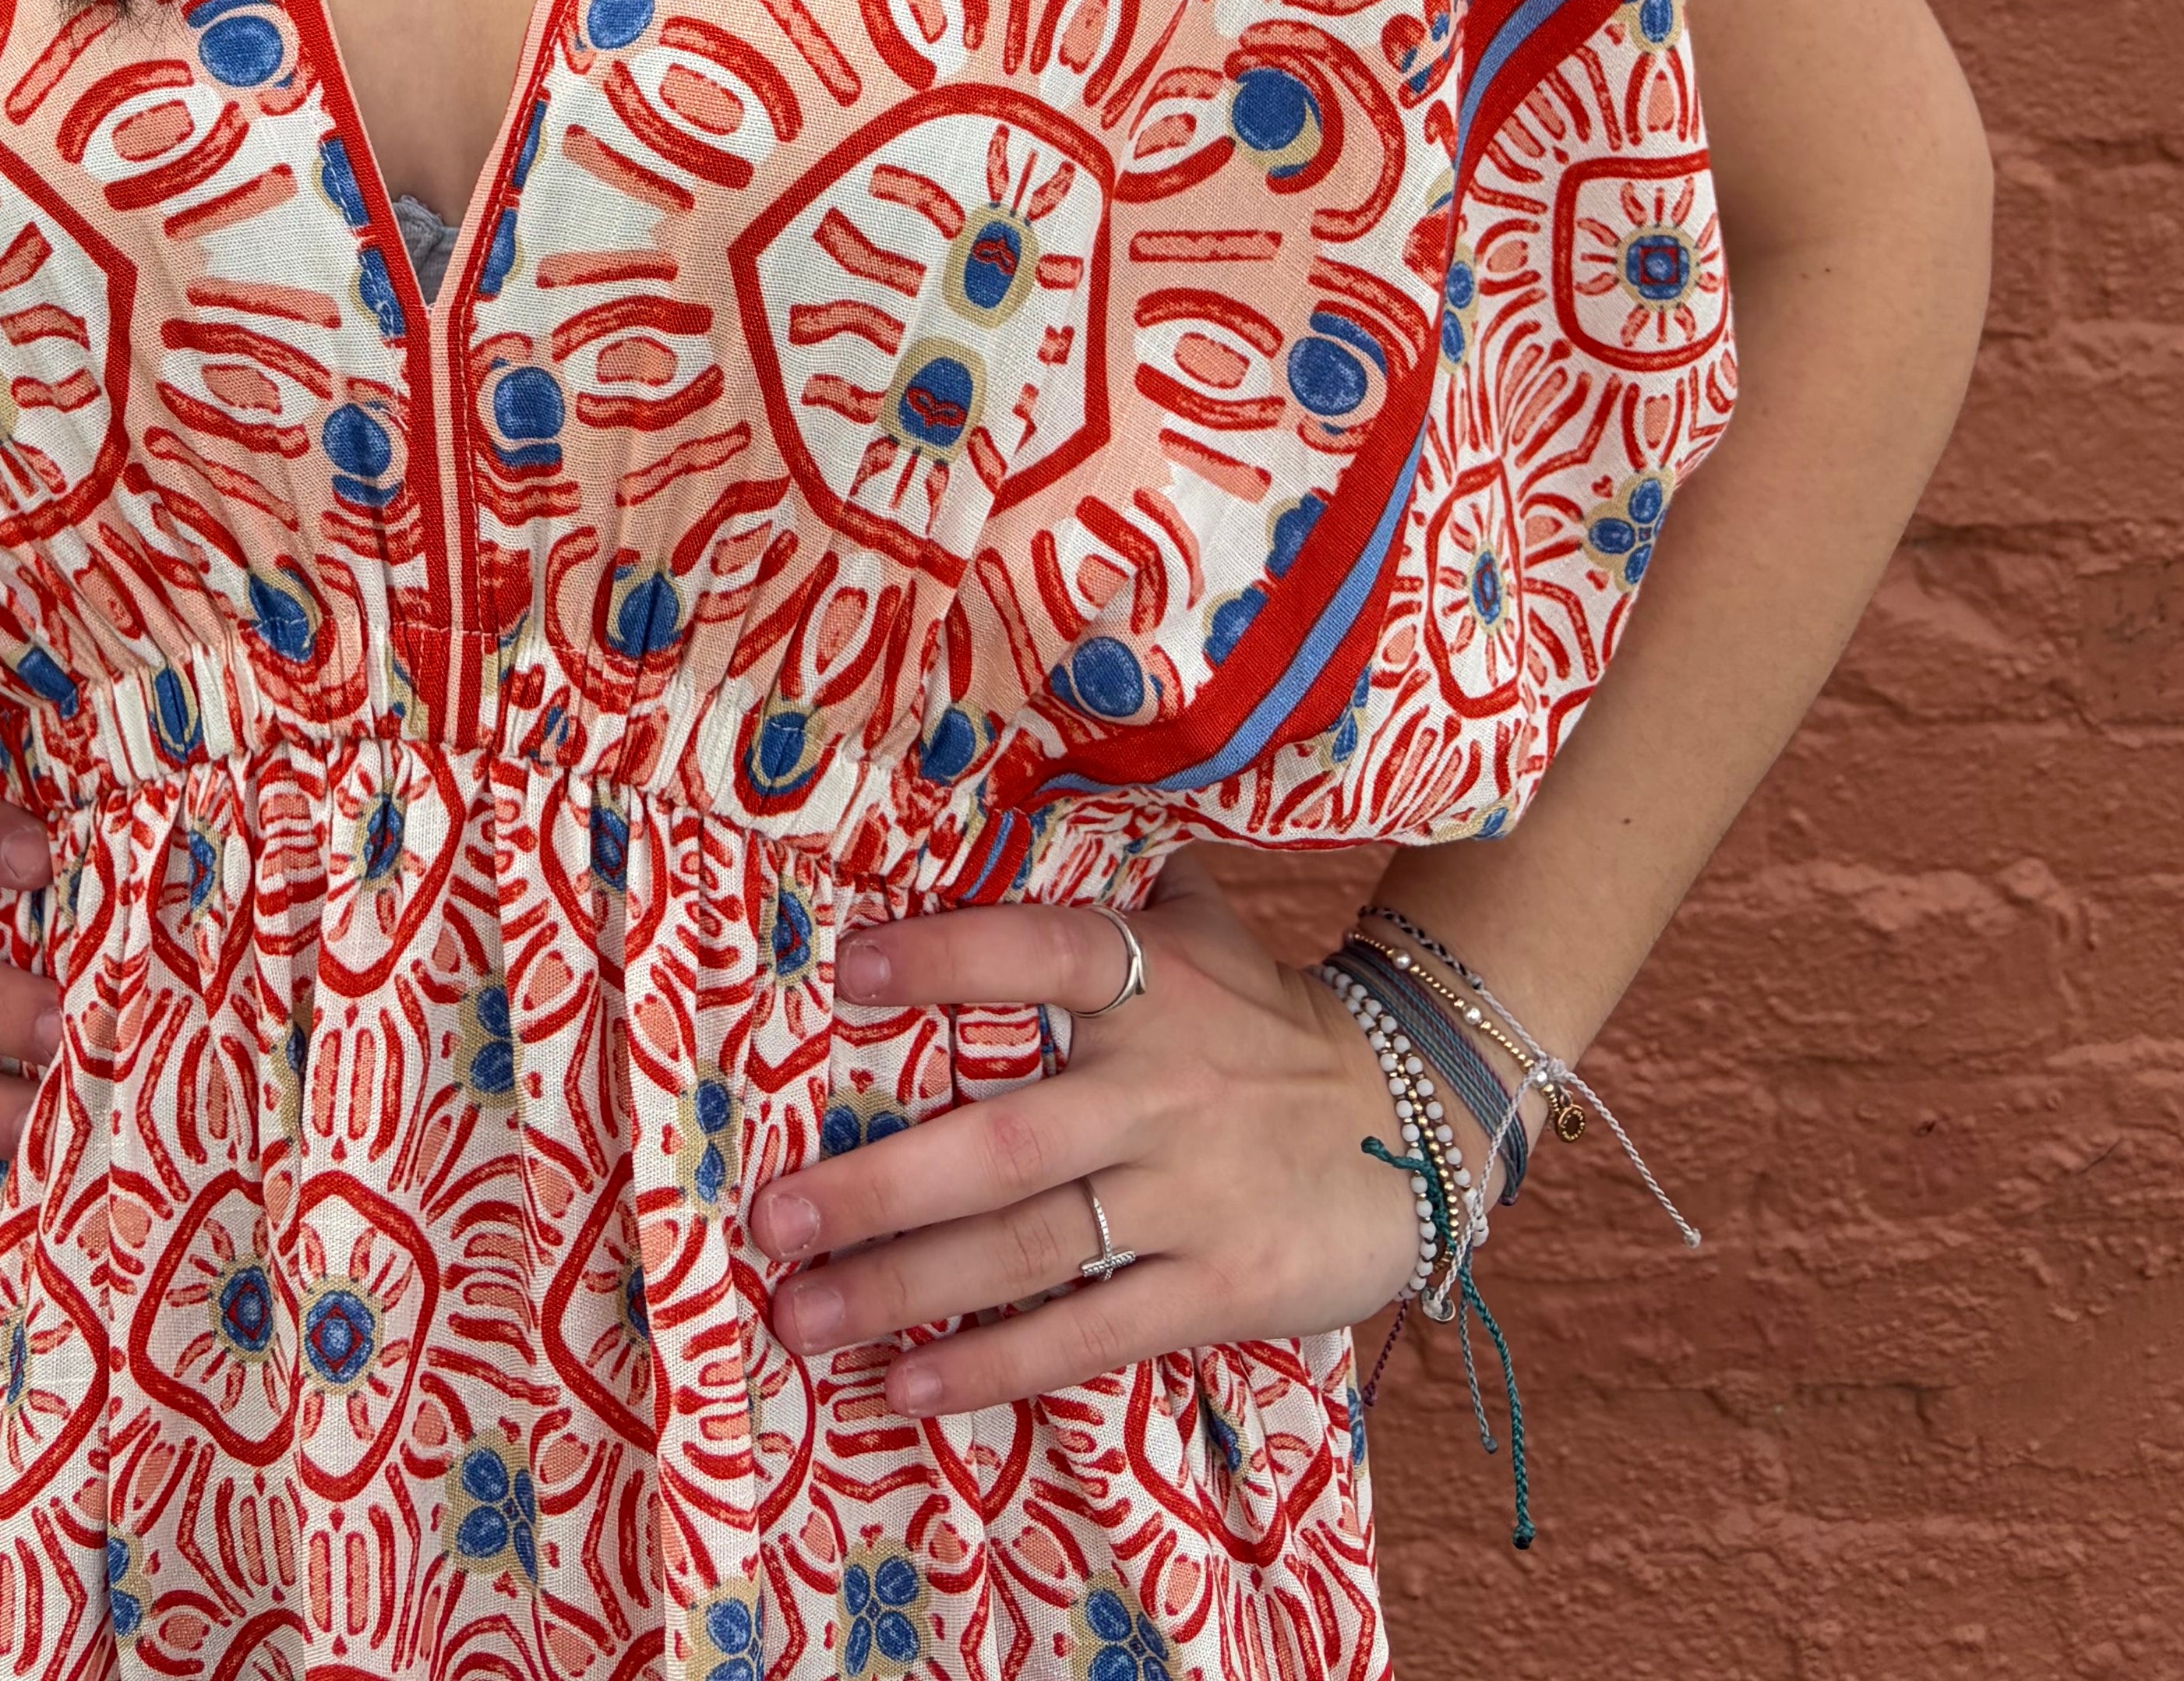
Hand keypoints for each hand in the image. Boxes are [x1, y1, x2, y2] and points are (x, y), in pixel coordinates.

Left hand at [743, 857, 1418, 1410]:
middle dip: (880, 1187)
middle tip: (771, 1217)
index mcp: (1151, 980)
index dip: (948, 958)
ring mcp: (1188, 1195)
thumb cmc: (1265, 1018)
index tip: (846, 970)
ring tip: (799, 1315)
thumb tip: (1002, 798)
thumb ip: (1107, 879)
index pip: (1042, 953)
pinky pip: (1090, 1331)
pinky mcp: (1218, 1286)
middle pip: (1004, 1144)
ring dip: (906, 1288)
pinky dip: (996, 1363)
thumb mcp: (1201, 929)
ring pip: (1029, 1249)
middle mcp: (1160, 1087)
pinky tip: (908, 1386)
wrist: (1412, 1122)